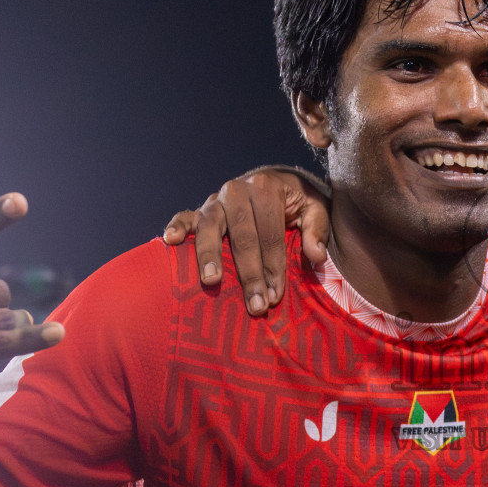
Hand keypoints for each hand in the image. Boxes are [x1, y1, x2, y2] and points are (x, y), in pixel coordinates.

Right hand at [162, 165, 330, 316]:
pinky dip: (176, 226)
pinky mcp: (200, 209)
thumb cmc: (296, 202)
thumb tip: (317, 257)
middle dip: (250, 273)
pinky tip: (170, 242)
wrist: (274, 181)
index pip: (270, 234)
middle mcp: (237, 191)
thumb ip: (317, 231)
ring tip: (212, 281)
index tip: (276, 296)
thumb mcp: (315, 209)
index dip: (274, 266)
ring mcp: (215, 200)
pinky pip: (184, 216)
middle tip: (255, 304)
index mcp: (266, 188)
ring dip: (210, 255)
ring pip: (210, 228)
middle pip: (242, 236)